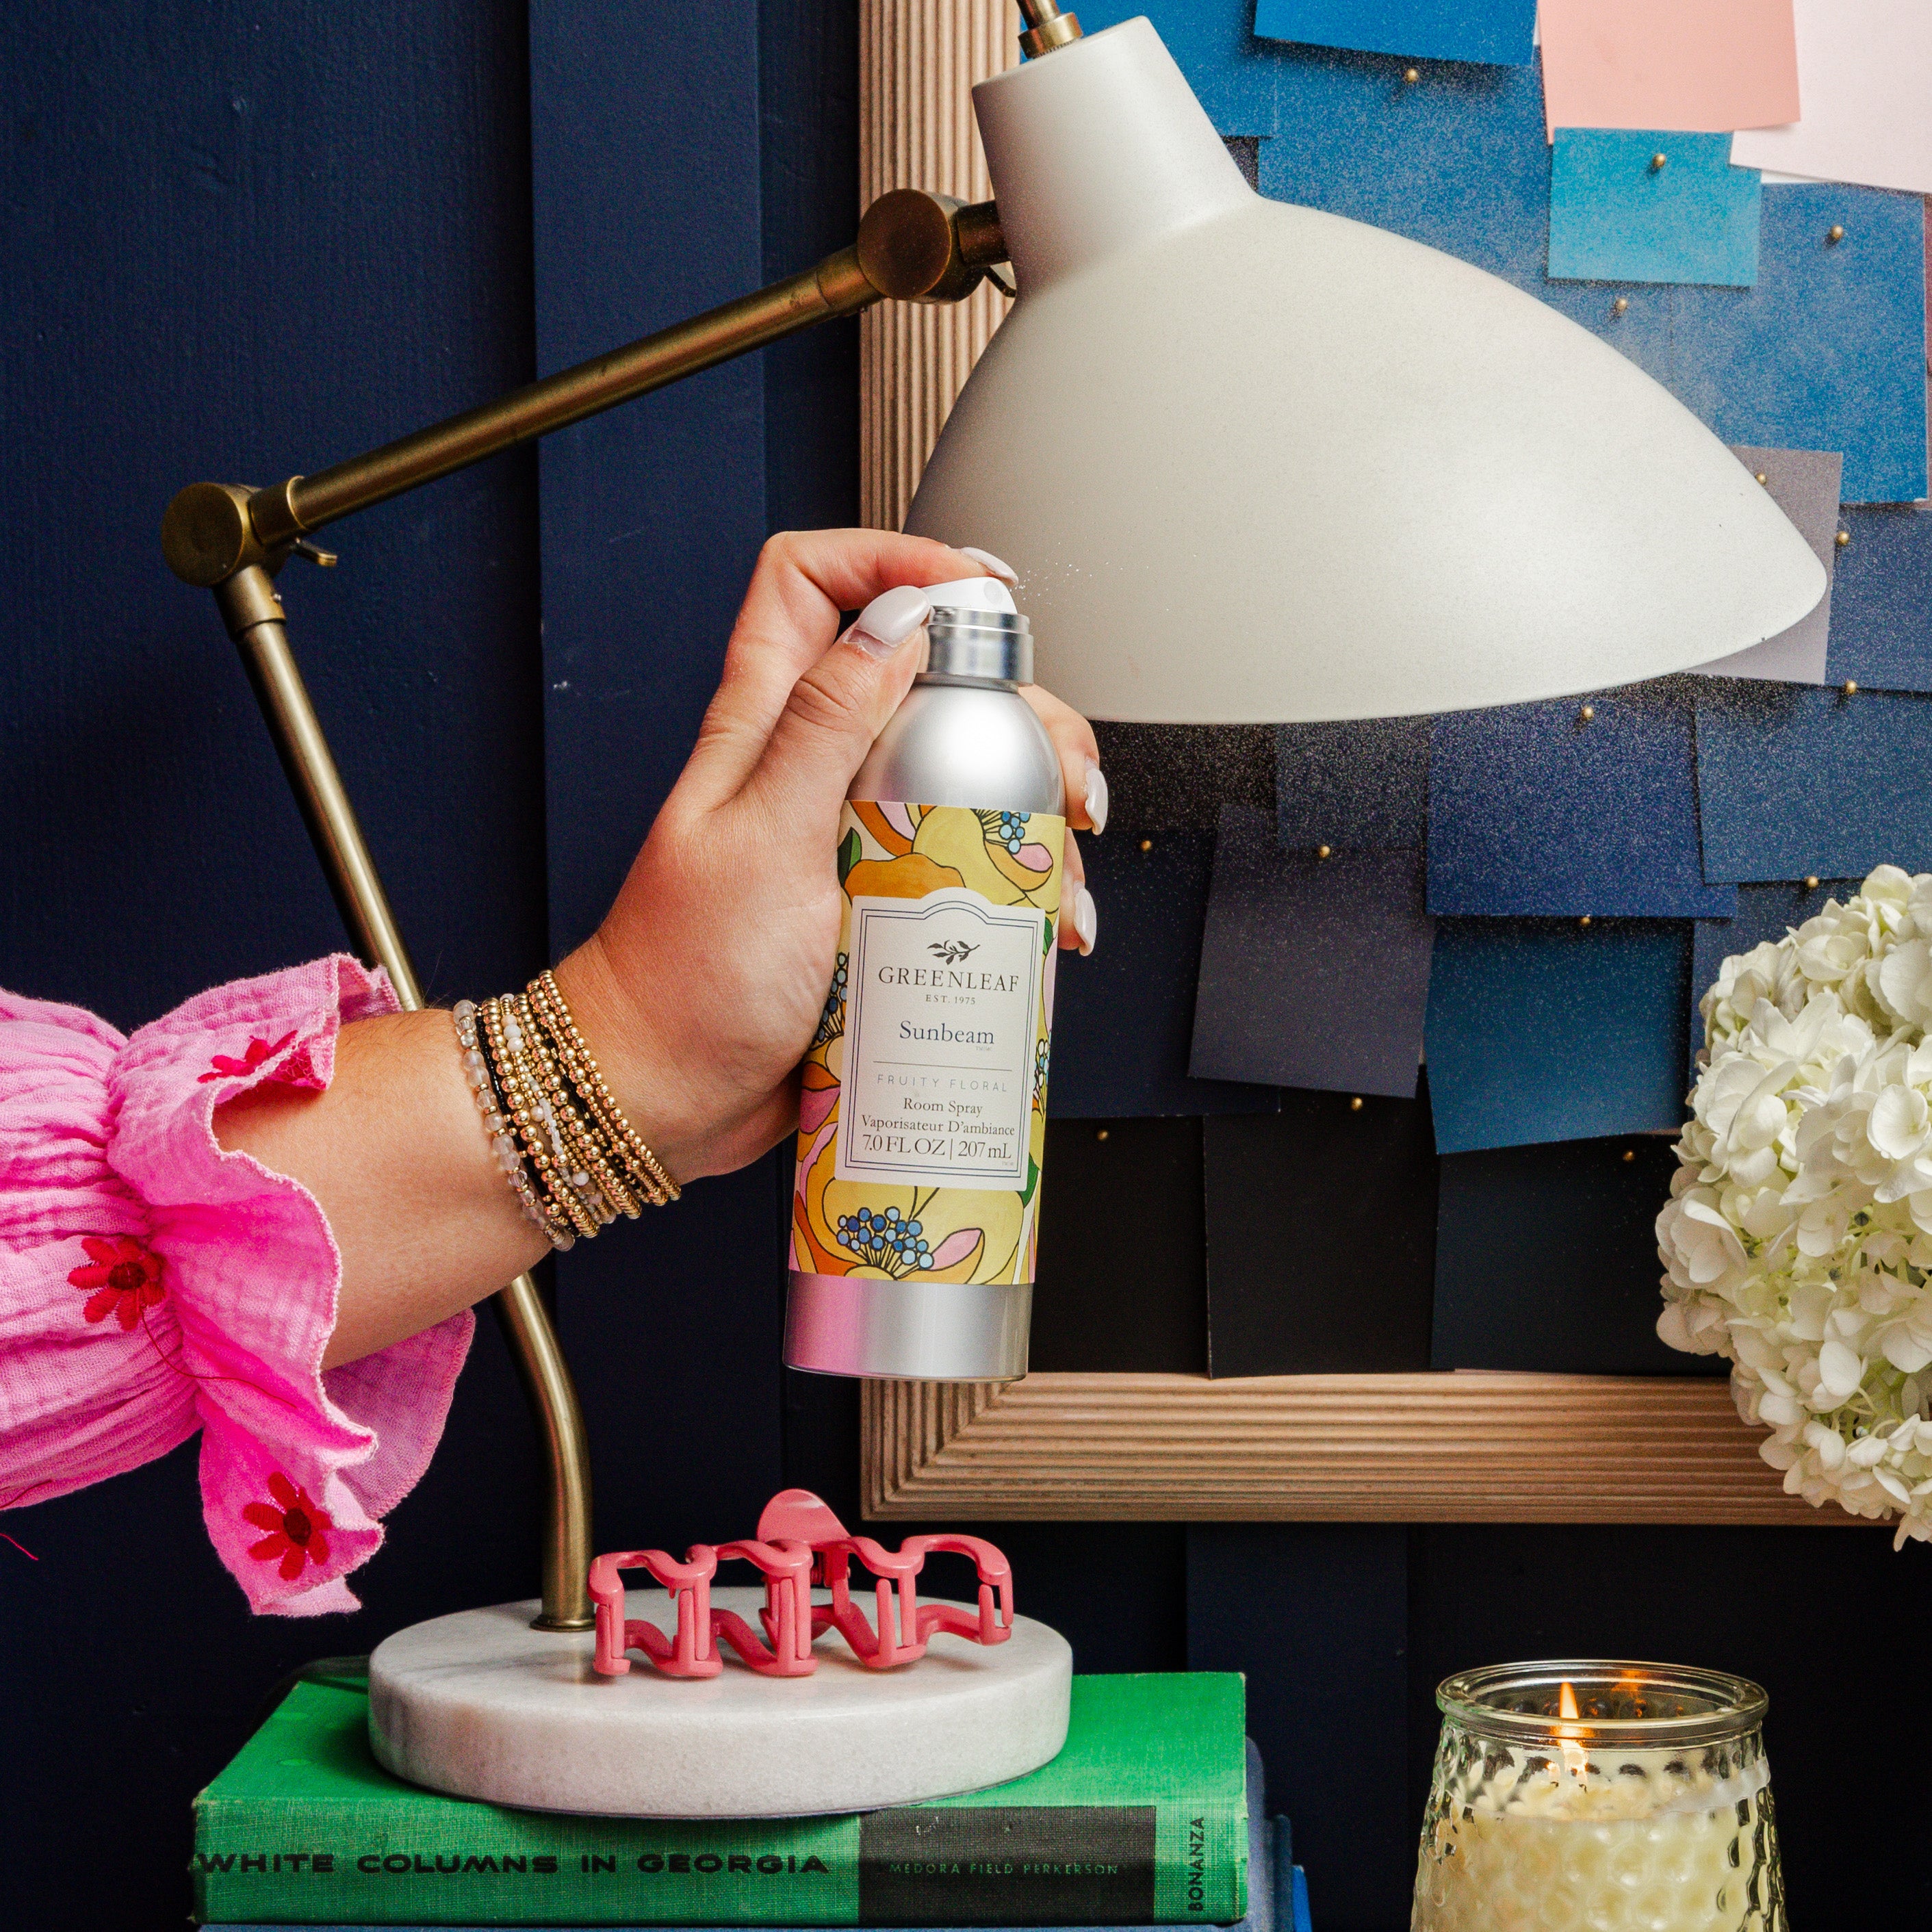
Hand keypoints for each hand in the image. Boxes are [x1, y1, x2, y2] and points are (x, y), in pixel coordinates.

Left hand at [554, 528, 1103, 1182]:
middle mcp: (811, 765)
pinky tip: (1045, 915)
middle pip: (927, 678)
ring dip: (1030, 799)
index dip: (896, 561)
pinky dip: (1017, 881)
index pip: (815, 581)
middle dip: (1010, 701)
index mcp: (763, 723)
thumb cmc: (684, 979)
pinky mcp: (879, 901)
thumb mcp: (762, 840)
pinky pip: (963, 863)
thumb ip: (823, 726)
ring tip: (1062, 850)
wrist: (665, 1095)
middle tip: (1051, 760)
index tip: (977, 599)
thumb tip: (896, 627)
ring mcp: (850, 833)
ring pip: (962, 770)